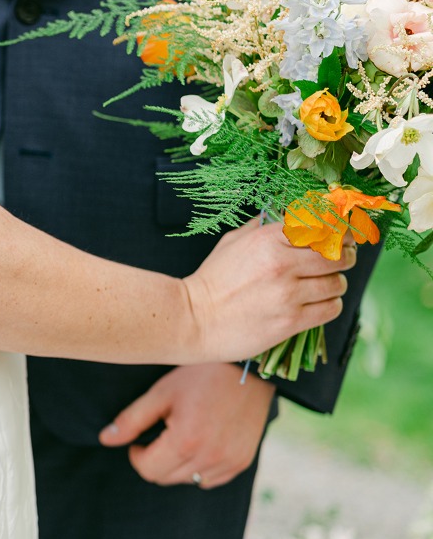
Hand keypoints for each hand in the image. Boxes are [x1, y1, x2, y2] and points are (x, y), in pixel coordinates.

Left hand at [99, 363, 274, 488]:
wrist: (249, 367)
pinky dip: (200, 468)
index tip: (140, 438)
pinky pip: (210, 479)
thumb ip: (132, 420)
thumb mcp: (161, 393)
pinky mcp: (243, 462)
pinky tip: (201, 442)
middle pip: (166, 478)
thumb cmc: (200, 375)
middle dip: (156, 460)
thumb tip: (105, 440)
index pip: (148, 470)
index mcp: (186, 441)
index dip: (137, 455)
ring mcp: (230, 462)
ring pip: (188, 480)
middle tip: (162, 433)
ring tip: (183, 434)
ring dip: (178, 465)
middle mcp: (210, 457)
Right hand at [183, 219, 354, 363]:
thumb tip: (291, 216)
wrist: (193, 319)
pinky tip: (319, 303)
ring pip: (337, 283)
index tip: (344, 236)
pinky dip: (330, 304)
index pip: (322, 227)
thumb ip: (263, 227)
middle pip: (336, 255)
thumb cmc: (213, 280)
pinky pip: (330, 309)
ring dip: (336, 283)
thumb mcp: (234, 242)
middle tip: (343, 259)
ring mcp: (287, 294)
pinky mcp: (290, 321)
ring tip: (326, 285)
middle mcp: (281, 264)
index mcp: (267, 239)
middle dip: (345, 256)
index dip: (340, 231)